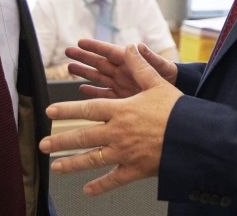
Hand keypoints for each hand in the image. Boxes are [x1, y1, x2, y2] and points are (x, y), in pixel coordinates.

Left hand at [41, 45, 183, 194]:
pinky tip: (88, 190)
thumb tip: (131, 47)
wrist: (193, 137)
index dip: (67, 110)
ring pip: (92, 160)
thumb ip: (140, 66)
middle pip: (82, 137)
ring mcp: (124, 153)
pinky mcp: (134, 170)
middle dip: (60, 141)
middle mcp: (117, 133)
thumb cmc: (176, 110)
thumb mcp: (157, 83)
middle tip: (44, 144)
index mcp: (121, 110)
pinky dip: (99, 186)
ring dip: (71, 164)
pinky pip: (112, 179)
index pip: (87, 110)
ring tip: (56, 167)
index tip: (50, 112)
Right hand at [65, 39, 177, 98]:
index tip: (81, 42)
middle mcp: (123, 71)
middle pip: (99, 63)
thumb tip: (138, 45)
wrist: (177, 95)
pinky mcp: (121, 99)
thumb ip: (150, 59)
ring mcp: (121, 85)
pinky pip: (103, 94)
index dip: (95, 47)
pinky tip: (81, 89)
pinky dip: (92, 91)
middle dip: (84, 57)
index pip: (110, 52)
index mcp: (131, 61)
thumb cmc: (171, 77)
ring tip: (70, 67)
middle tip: (68, 52)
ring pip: (98, 77)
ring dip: (84, 72)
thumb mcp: (162, 68)